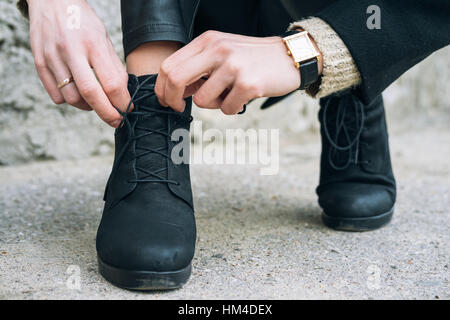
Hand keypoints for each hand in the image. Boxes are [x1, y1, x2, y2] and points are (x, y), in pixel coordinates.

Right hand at [28, 0, 129, 126]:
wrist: (50, 1)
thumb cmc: (82, 21)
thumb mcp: (103, 37)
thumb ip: (113, 66)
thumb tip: (123, 94)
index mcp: (92, 43)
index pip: (111, 83)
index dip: (122, 102)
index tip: (128, 109)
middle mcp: (70, 50)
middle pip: (90, 94)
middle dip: (107, 113)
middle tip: (116, 120)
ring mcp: (51, 57)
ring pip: (72, 99)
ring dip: (88, 106)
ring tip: (95, 100)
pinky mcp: (38, 62)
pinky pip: (56, 96)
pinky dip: (69, 100)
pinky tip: (76, 91)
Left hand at [155, 31, 303, 114]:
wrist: (290, 57)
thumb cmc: (253, 59)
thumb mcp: (222, 53)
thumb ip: (198, 68)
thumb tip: (174, 92)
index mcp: (207, 41)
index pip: (169, 65)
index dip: (162, 88)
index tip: (169, 101)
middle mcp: (217, 50)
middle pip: (175, 79)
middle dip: (172, 100)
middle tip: (179, 109)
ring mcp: (233, 66)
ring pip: (202, 100)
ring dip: (213, 105)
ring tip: (230, 95)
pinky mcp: (247, 83)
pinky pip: (227, 109)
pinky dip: (233, 108)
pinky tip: (245, 97)